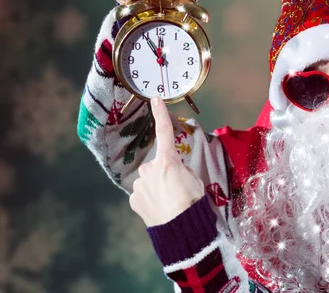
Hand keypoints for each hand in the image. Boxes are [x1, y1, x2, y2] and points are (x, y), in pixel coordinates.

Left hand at [129, 97, 204, 226]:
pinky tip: (159, 209)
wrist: (181, 229)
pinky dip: (150, 200)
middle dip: (165, 174)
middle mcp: (150, 169)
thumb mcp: (195, 180)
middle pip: (158, 166)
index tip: (155, 100)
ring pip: (149, 181)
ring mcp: (139, 185)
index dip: (161, 114)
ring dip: (157, 188)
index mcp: (168, 161)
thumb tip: (174, 172)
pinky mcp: (134, 199)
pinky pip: (143, 194)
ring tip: (169, 202)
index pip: (164, 132)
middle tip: (177, 190)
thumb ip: (182, 170)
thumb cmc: (192, 203)